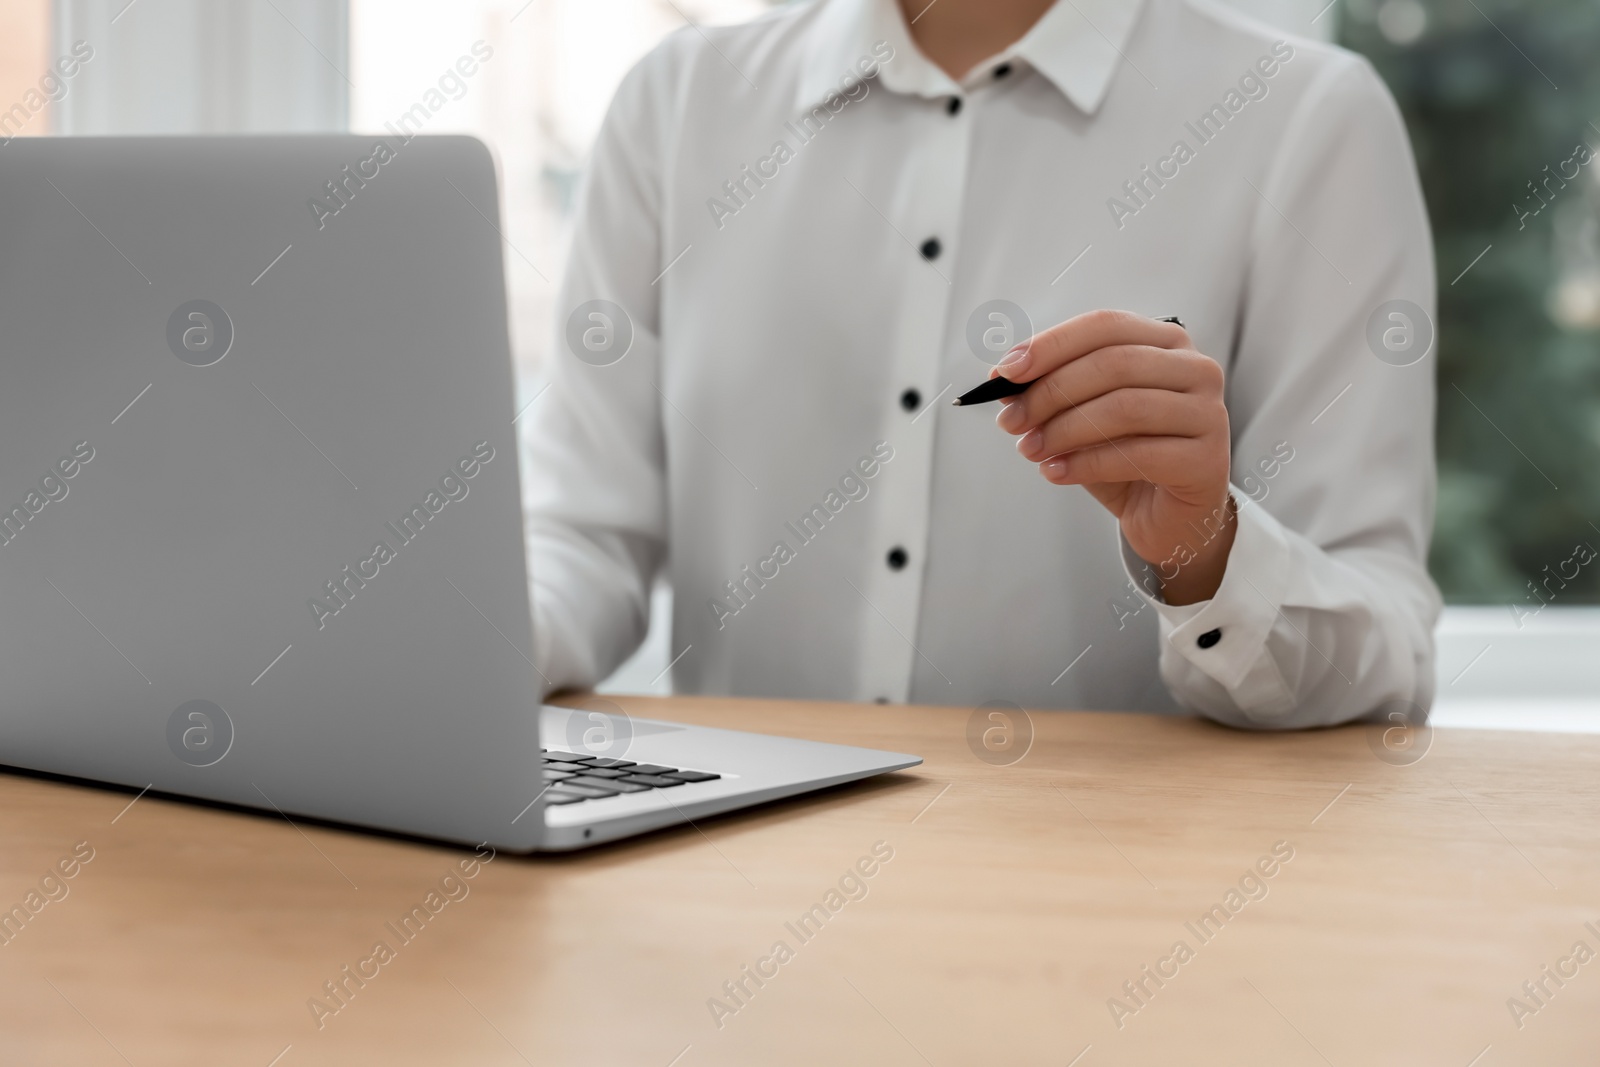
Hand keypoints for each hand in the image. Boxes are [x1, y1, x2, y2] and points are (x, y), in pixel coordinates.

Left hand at [992, 310, 1235, 604]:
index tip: (1006, 372)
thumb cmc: (1127, 459)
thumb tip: (1003, 378)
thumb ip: (1052, 392)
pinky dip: (1086, 463)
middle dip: (1051, 392)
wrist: (1170, 517)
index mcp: (1166, 343)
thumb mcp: (1083, 418)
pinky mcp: (1206, 460)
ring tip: (1030, 449)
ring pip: (1124, 407)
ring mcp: (1208, 413)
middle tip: (1012, 420)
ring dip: (1064, 429)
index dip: (1052, 345)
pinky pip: (1138, 454)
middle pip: (1113, 364)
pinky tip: (1055, 472)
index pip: (1105, 325)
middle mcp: (1195, 369)